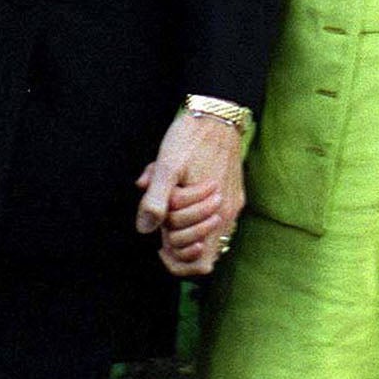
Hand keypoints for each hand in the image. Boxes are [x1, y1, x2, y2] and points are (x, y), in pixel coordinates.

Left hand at [136, 108, 243, 276]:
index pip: (201, 264)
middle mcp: (227, 215)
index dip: (177, 259)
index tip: (159, 244)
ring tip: (170, 199)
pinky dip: (193, 210)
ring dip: (183, 224)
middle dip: (176, 239)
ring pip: (207, 234)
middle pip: (201, 253)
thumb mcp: (166, 166)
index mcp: (213, 214)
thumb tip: (145, 230)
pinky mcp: (234, 195)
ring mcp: (232, 206)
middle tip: (161, 218)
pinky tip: (180, 189)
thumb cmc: (190, 138)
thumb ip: (156, 200)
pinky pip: (213, 217)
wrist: (218, 113)